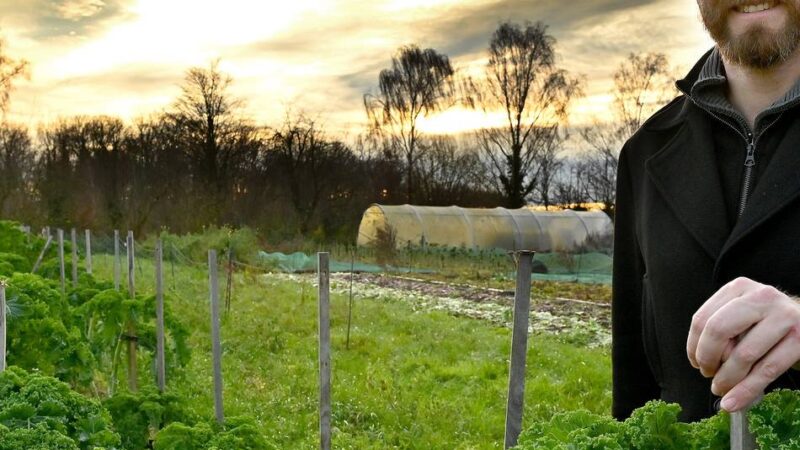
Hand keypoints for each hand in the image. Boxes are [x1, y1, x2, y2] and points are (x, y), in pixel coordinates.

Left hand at [686, 277, 799, 411]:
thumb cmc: (767, 324)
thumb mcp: (743, 317)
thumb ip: (722, 331)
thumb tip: (701, 361)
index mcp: (739, 288)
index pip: (703, 318)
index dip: (694, 346)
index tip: (695, 362)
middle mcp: (761, 297)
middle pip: (718, 330)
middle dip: (707, 358)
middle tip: (707, 373)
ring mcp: (784, 316)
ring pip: (743, 354)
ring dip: (727, 379)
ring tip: (721, 388)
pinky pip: (766, 370)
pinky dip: (746, 391)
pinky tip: (733, 402)